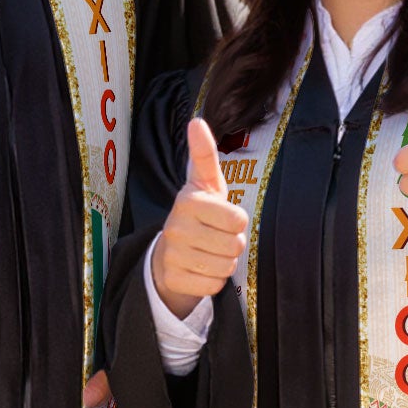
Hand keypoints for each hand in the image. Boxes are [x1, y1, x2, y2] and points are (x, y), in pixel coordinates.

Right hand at [150, 117, 248, 318]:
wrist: (169, 253)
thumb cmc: (198, 214)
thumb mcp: (205, 184)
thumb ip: (204, 154)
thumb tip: (197, 121)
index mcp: (188, 201)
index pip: (238, 219)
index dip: (237, 221)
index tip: (222, 217)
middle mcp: (176, 227)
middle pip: (234, 245)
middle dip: (232, 244)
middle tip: (216, 237)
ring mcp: (172, 255)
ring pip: (225, 267)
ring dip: (224, 262)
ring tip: (209, 252)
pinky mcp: (173, 279)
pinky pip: (214, 285)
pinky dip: (213, 280)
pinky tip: (200, 269)